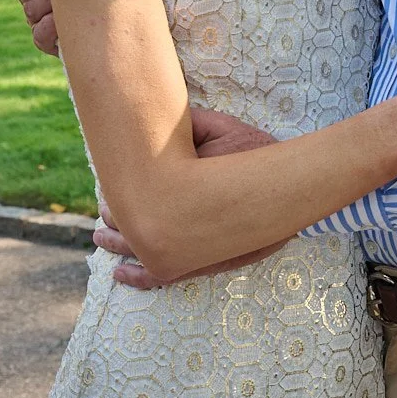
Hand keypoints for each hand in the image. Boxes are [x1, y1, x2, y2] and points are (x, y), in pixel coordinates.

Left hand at [103, 108, 284, 288]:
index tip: (107, 191)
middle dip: (117, 220)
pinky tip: (123, 275)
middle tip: (104, 213)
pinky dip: (142, 277)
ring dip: (121, 246)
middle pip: (138, 225)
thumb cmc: (258, 155)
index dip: (119, 194)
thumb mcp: (223, 127)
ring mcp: (200, 249)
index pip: (139, 192)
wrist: (294, 189)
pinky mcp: (211, 263)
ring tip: (102, 240)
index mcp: (188, 185)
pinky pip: (169, 276)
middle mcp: (189, 223)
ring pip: (147, 254)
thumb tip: (154, 119)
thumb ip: (189, 124)